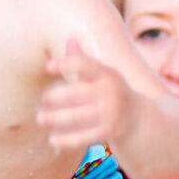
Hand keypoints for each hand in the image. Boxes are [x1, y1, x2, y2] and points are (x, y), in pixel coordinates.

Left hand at [36, 37, 129, 152]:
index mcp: (107, 74)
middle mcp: (110, 91)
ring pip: (77, 116)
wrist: (138, 118)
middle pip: (76, 93)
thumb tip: (70, 38)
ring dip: (56, 118)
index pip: (84, 64)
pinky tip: (52, 140)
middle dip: (54, 97)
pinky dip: (66, 140)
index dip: (65, 63)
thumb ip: (83, 60)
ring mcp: (111, 112)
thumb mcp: (102, 75)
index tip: (47, 67)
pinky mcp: (110, 131)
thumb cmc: (110, 92)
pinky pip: (84, 137)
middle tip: (40, 102)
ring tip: (40, 118)